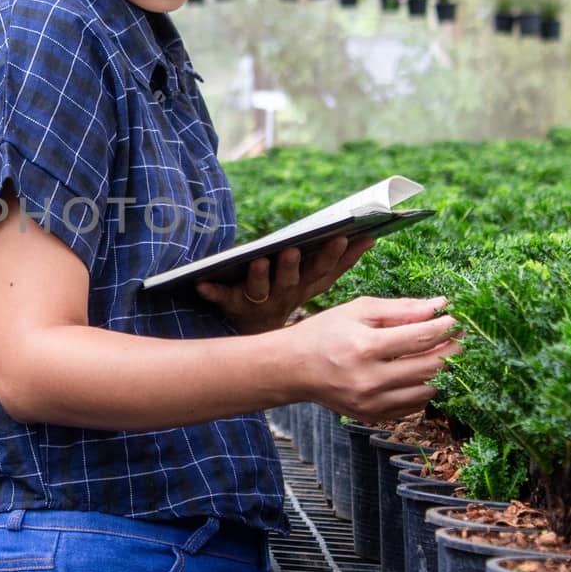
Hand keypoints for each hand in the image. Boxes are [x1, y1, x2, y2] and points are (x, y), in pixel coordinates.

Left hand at [195, 236, 373, 334]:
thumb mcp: (313, 280)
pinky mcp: (233, 304)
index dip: (336, 256)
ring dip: (259, 275)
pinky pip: (220, 297)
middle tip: (293, 250)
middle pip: (292, 280)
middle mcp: (285, 295)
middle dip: (293, 266)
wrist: (259, 334)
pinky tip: (200, 283)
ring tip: (258, 260)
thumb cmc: (287, 294)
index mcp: (306, 287)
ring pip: (260, 289)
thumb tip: (370, 237)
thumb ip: (337, 262)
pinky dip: (211, 291)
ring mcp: (259, 301)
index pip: (324, 271)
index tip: (344, 237)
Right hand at [277, 295, 461, 421]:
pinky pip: (414, 405)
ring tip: (444, 354)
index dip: (446, 327)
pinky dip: (424, 388)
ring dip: (442, 371)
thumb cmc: (325, 332)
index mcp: (365, 347)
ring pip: (428, 390)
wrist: (293, 368)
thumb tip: (440, 306)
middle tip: (463, 337)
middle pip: (431, 366)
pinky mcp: (373, 416)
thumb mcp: (359, 310)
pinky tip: (422, 372)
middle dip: (453, 350)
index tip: (459, 319)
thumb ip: (401, 308)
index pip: (421, 337)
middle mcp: (370, 379)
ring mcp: (372, 402)